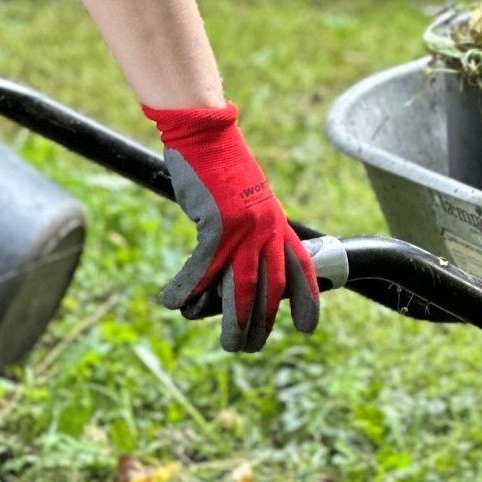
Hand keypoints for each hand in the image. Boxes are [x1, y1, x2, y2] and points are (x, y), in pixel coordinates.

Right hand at [143, 101, 318, 349]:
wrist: (207, 134)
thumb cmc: (220, 167)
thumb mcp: (246, 201)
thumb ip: (249, 233)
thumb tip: (232, 272)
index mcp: (277, 222)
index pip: (302, 267)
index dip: (308, 299)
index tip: (308, 328)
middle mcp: (267, 229)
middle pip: (271, 290)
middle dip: (262, 324)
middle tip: (247, 346)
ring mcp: (245, 228)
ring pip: (243, 290)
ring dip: (234, 322)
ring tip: (228, 344)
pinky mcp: (218, 225)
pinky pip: (202, 270)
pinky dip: (187, 290)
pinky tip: (172, 301)